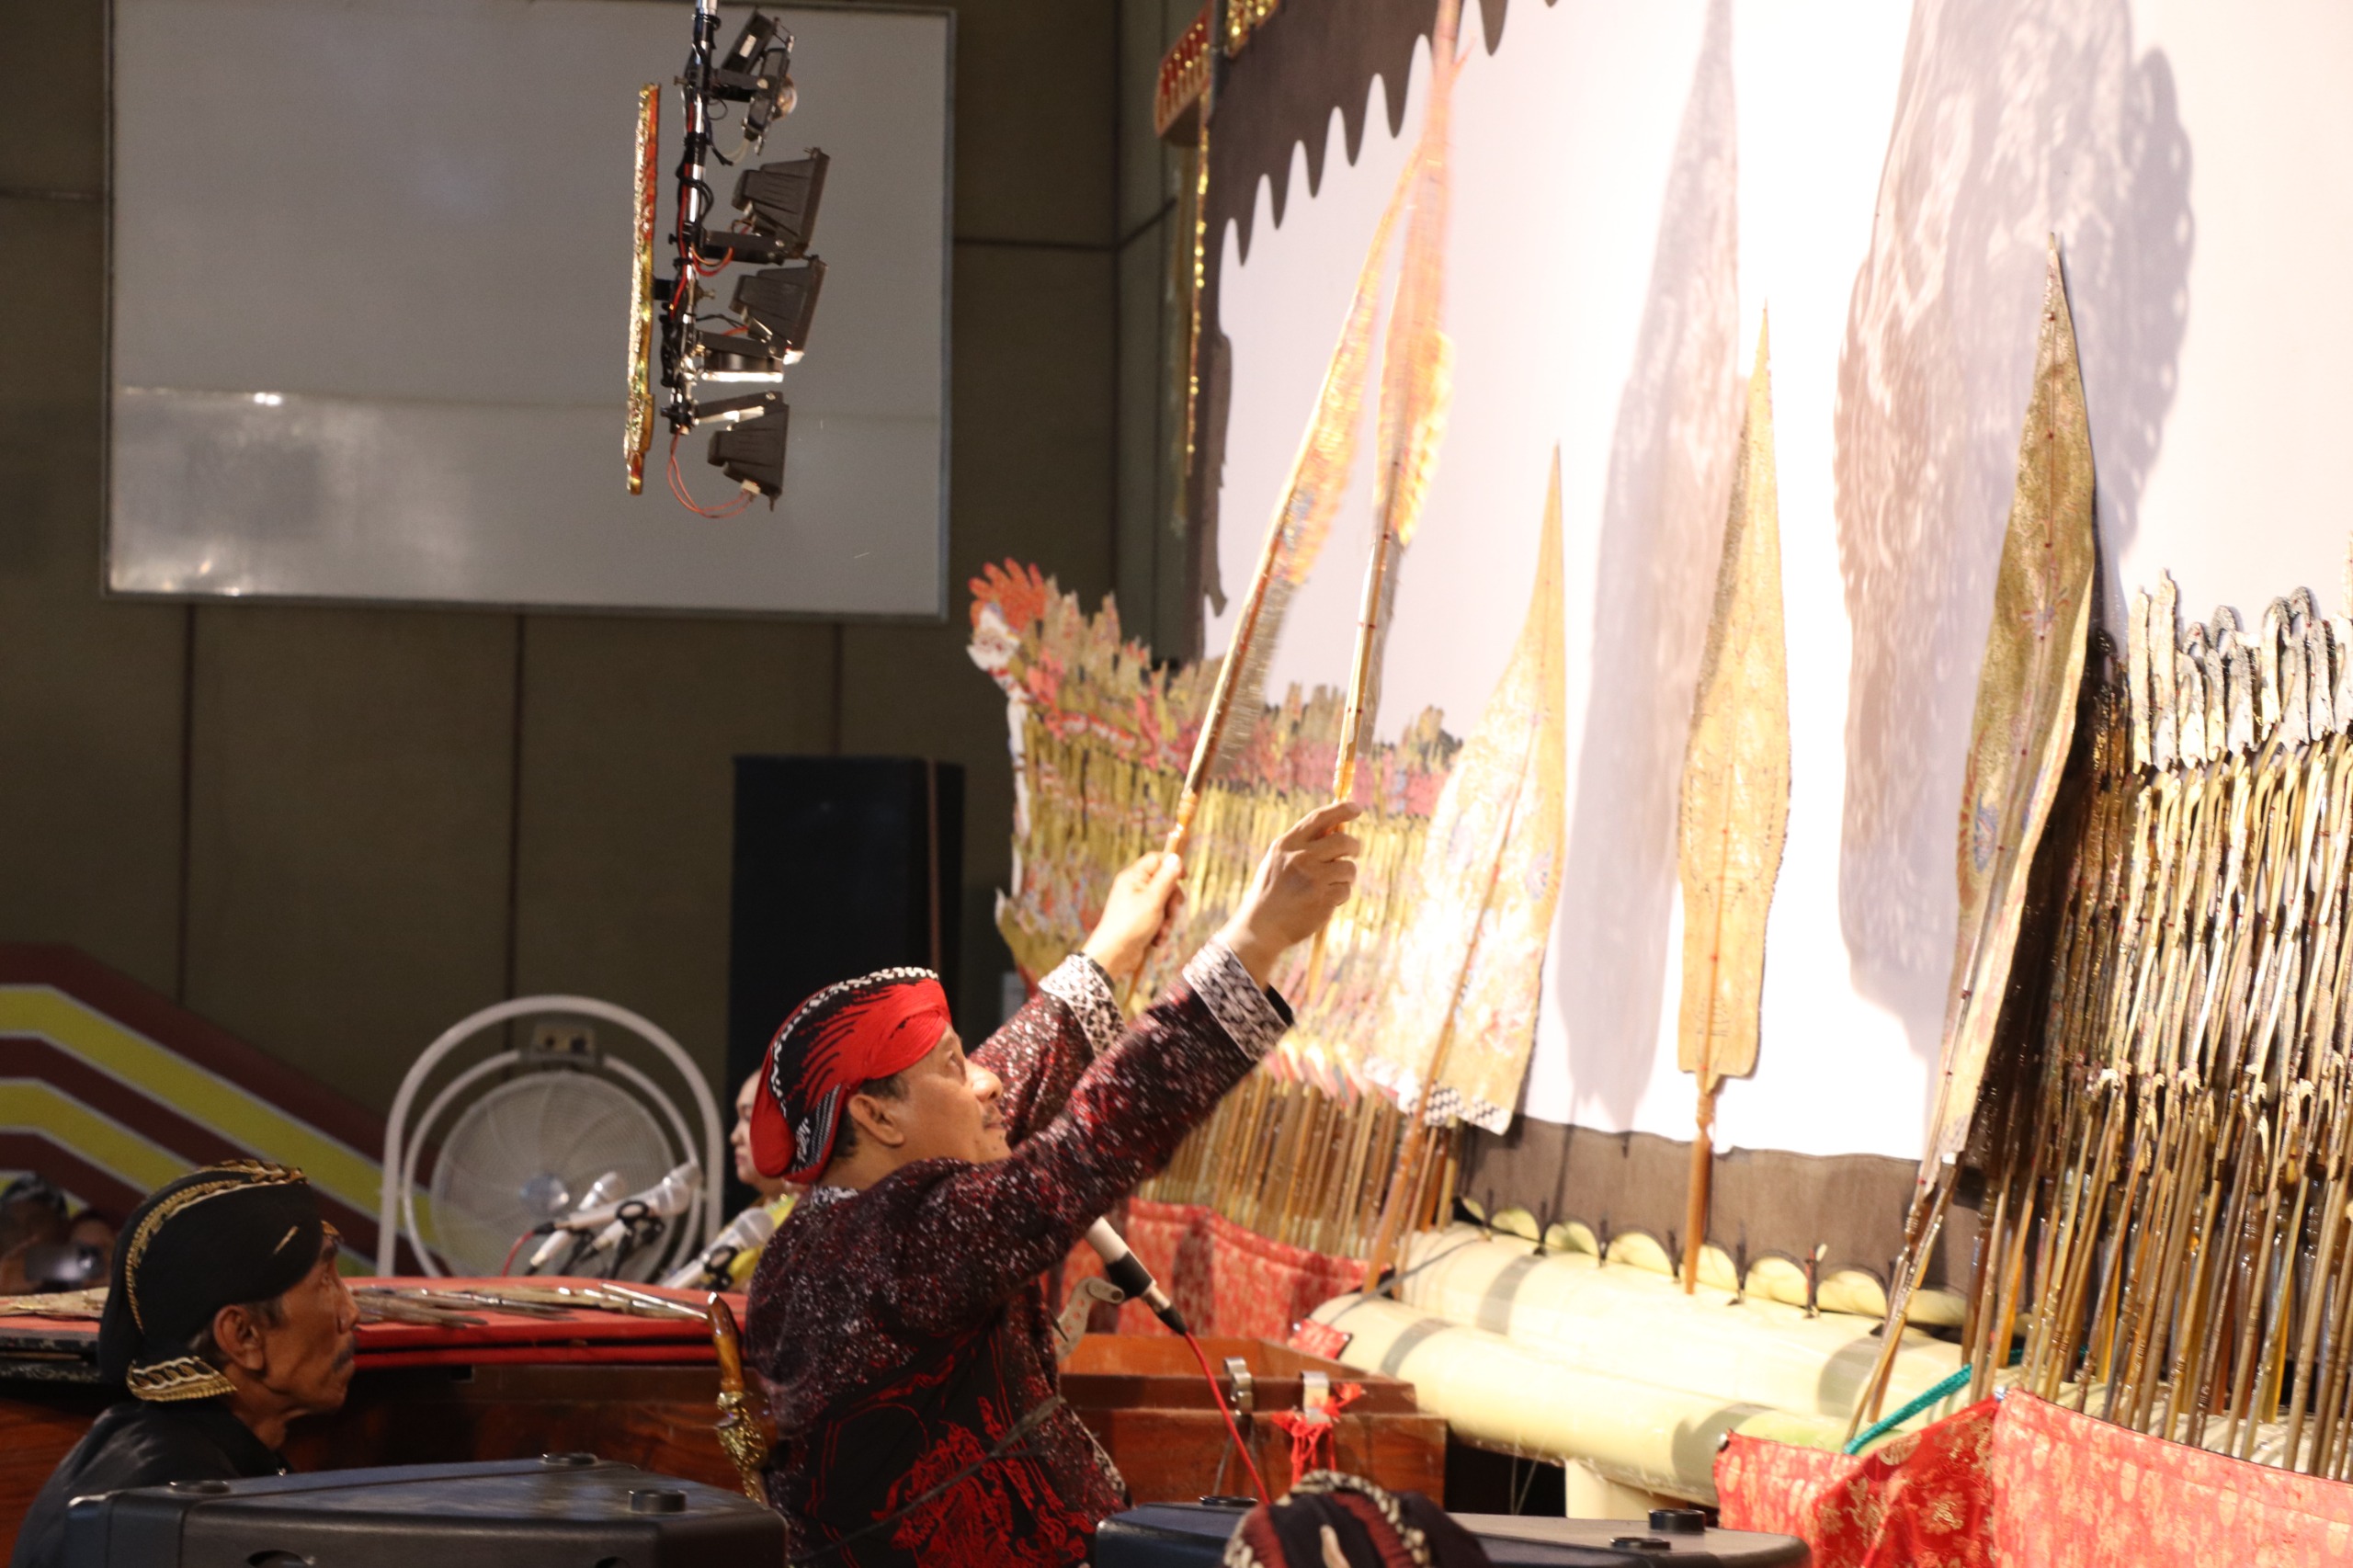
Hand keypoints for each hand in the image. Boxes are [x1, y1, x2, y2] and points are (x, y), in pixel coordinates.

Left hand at [1082, 851, 1187, 981]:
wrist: (1114, 955)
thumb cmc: (1131, 924)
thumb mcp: (1153, 899)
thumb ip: (1166, 878)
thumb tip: (1175, 858)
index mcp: (1134, 877)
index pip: (1156, 859)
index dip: (1172, 865)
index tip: (1184, 877)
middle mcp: (1135, 888)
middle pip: (1165, 883)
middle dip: (1172, 901)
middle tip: (1171, 911)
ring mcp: (1137, 905)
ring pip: (1164, 903)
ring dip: (1167, 919)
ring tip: (1161, 931)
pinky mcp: (1141, 920)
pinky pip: (1159, 918)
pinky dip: (1160, 929)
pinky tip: (1156, 940)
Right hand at [1218, 802, 1362, 984]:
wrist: (1262, 927)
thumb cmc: (1272, 892)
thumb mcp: (1278, 861)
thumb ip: (1302, 845)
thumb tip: (1336, 830)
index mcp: (1287, 844)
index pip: (1319, 818)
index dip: (1341, 810)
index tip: (1356, 808)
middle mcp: (1301, 857)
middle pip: (1343, 841)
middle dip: (1354, 847)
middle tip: (1354, 852)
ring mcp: (1313, 879)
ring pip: (1349, 868)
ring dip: (1346, 877)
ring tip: (1329, 886)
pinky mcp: (1323, 899)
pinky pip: (1346, 890)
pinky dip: (1340, 896)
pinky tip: (1323, 903)